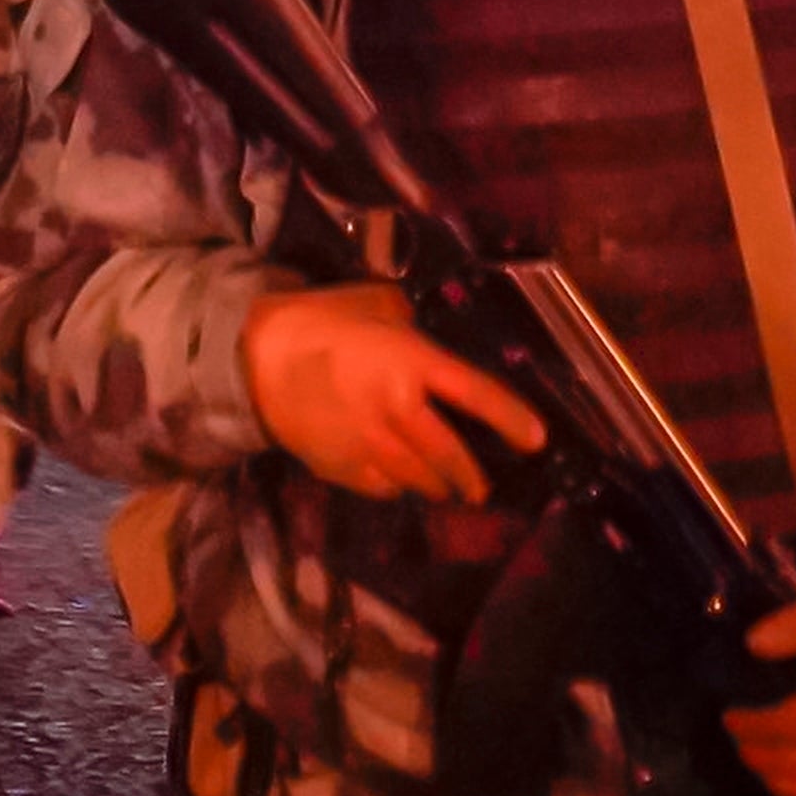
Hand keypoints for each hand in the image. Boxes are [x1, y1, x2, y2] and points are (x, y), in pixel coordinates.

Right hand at [244, 283, 544, 503]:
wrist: (258, 358)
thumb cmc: (323, 321)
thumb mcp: (378, 306)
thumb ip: (412, 328)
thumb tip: (432, 343)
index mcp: (411, 362)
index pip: (475, 394)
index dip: (511, 418)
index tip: (538, 440)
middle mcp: (397, 409)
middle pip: (451, 457)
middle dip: (472, 477)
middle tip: (481, 487)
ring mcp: (370, 444)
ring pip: (420, 480)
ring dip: (437, 485)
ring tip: (446, 486)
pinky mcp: (344, 469)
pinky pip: (385, 488)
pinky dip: (398, 486)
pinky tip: (399, 477)